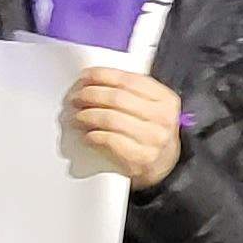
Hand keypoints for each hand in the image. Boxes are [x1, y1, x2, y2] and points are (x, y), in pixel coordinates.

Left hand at [67, 67, 185, 187]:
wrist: (166, 166)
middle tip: (76, 97)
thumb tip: (94, 80)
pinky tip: (87, 135)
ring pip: (111, 119)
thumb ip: (131, 91)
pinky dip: (93, 136)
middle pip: (117, 98)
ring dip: (87, 115)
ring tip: (77, 116)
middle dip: (90, 95)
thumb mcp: (153, 107)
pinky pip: (109, 140)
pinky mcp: (140, 158)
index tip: (85, 77)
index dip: (102, 75)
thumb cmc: (152, 132)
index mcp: (165, 99)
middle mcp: (162, 118)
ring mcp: (152, 139)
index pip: (128, 80)